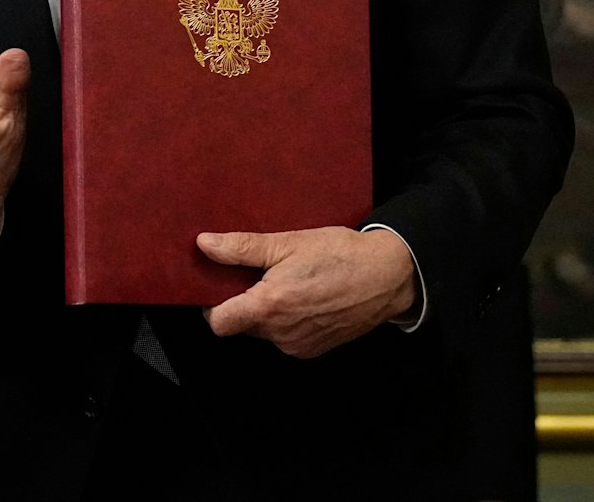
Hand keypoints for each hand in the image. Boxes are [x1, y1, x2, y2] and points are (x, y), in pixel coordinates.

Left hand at [200, 226, 417, 358]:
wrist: (388, 276)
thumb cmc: (339, 254)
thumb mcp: (287, 243)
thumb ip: (241, 248)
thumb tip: (204, 244)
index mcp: (270, 307)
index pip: (219, 323)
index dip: (211, 304)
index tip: (218, 284)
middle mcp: (282, 333)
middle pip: (240, 325)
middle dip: (241, 302)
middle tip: (257, 274)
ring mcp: (299, 345)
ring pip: (263, 331)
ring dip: (265, 312)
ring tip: (284, 282)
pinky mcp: (315, 349)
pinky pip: (285, 337)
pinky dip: (285, 321)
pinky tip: (302, 297)